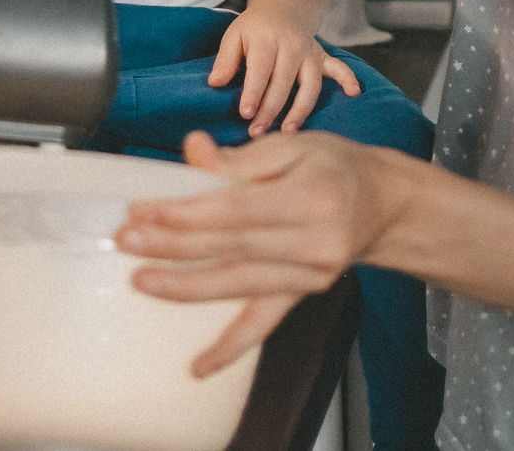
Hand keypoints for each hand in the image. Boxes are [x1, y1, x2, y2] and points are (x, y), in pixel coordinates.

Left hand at [117, 130, 406, 377]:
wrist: (384, 204)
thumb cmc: (338, 167)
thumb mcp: (294, 146)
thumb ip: (241, 157)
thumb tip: (192, 151)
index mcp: (312, 197)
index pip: (237, 208)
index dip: (188, 212)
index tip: (144, 210)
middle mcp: (315, 243)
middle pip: (233, 247)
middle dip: (175, 246)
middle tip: (128, 240)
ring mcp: (311, 276)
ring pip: (239, 286)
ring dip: (187, 287)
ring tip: (143, 282)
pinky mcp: (303, 295)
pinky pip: (264, 325)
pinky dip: (231, 348)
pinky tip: (199, 366)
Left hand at [209, 3, 359, 136]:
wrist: (283, 8)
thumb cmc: (254, 29)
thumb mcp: (234, 36)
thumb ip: (225, 60)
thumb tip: (215, 82)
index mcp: (267, 40)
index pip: (261, 69)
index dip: (253, 92)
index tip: (246, 114)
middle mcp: (291, 46)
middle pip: (283, 82)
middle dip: (271, 110)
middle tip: (257, 133)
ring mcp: (310, 52)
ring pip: (310, 83)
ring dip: (301, 109)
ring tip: (289, 131)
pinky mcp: (323, 57)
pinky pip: (339, 68)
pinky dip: (348, 79)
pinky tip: (354, 94)